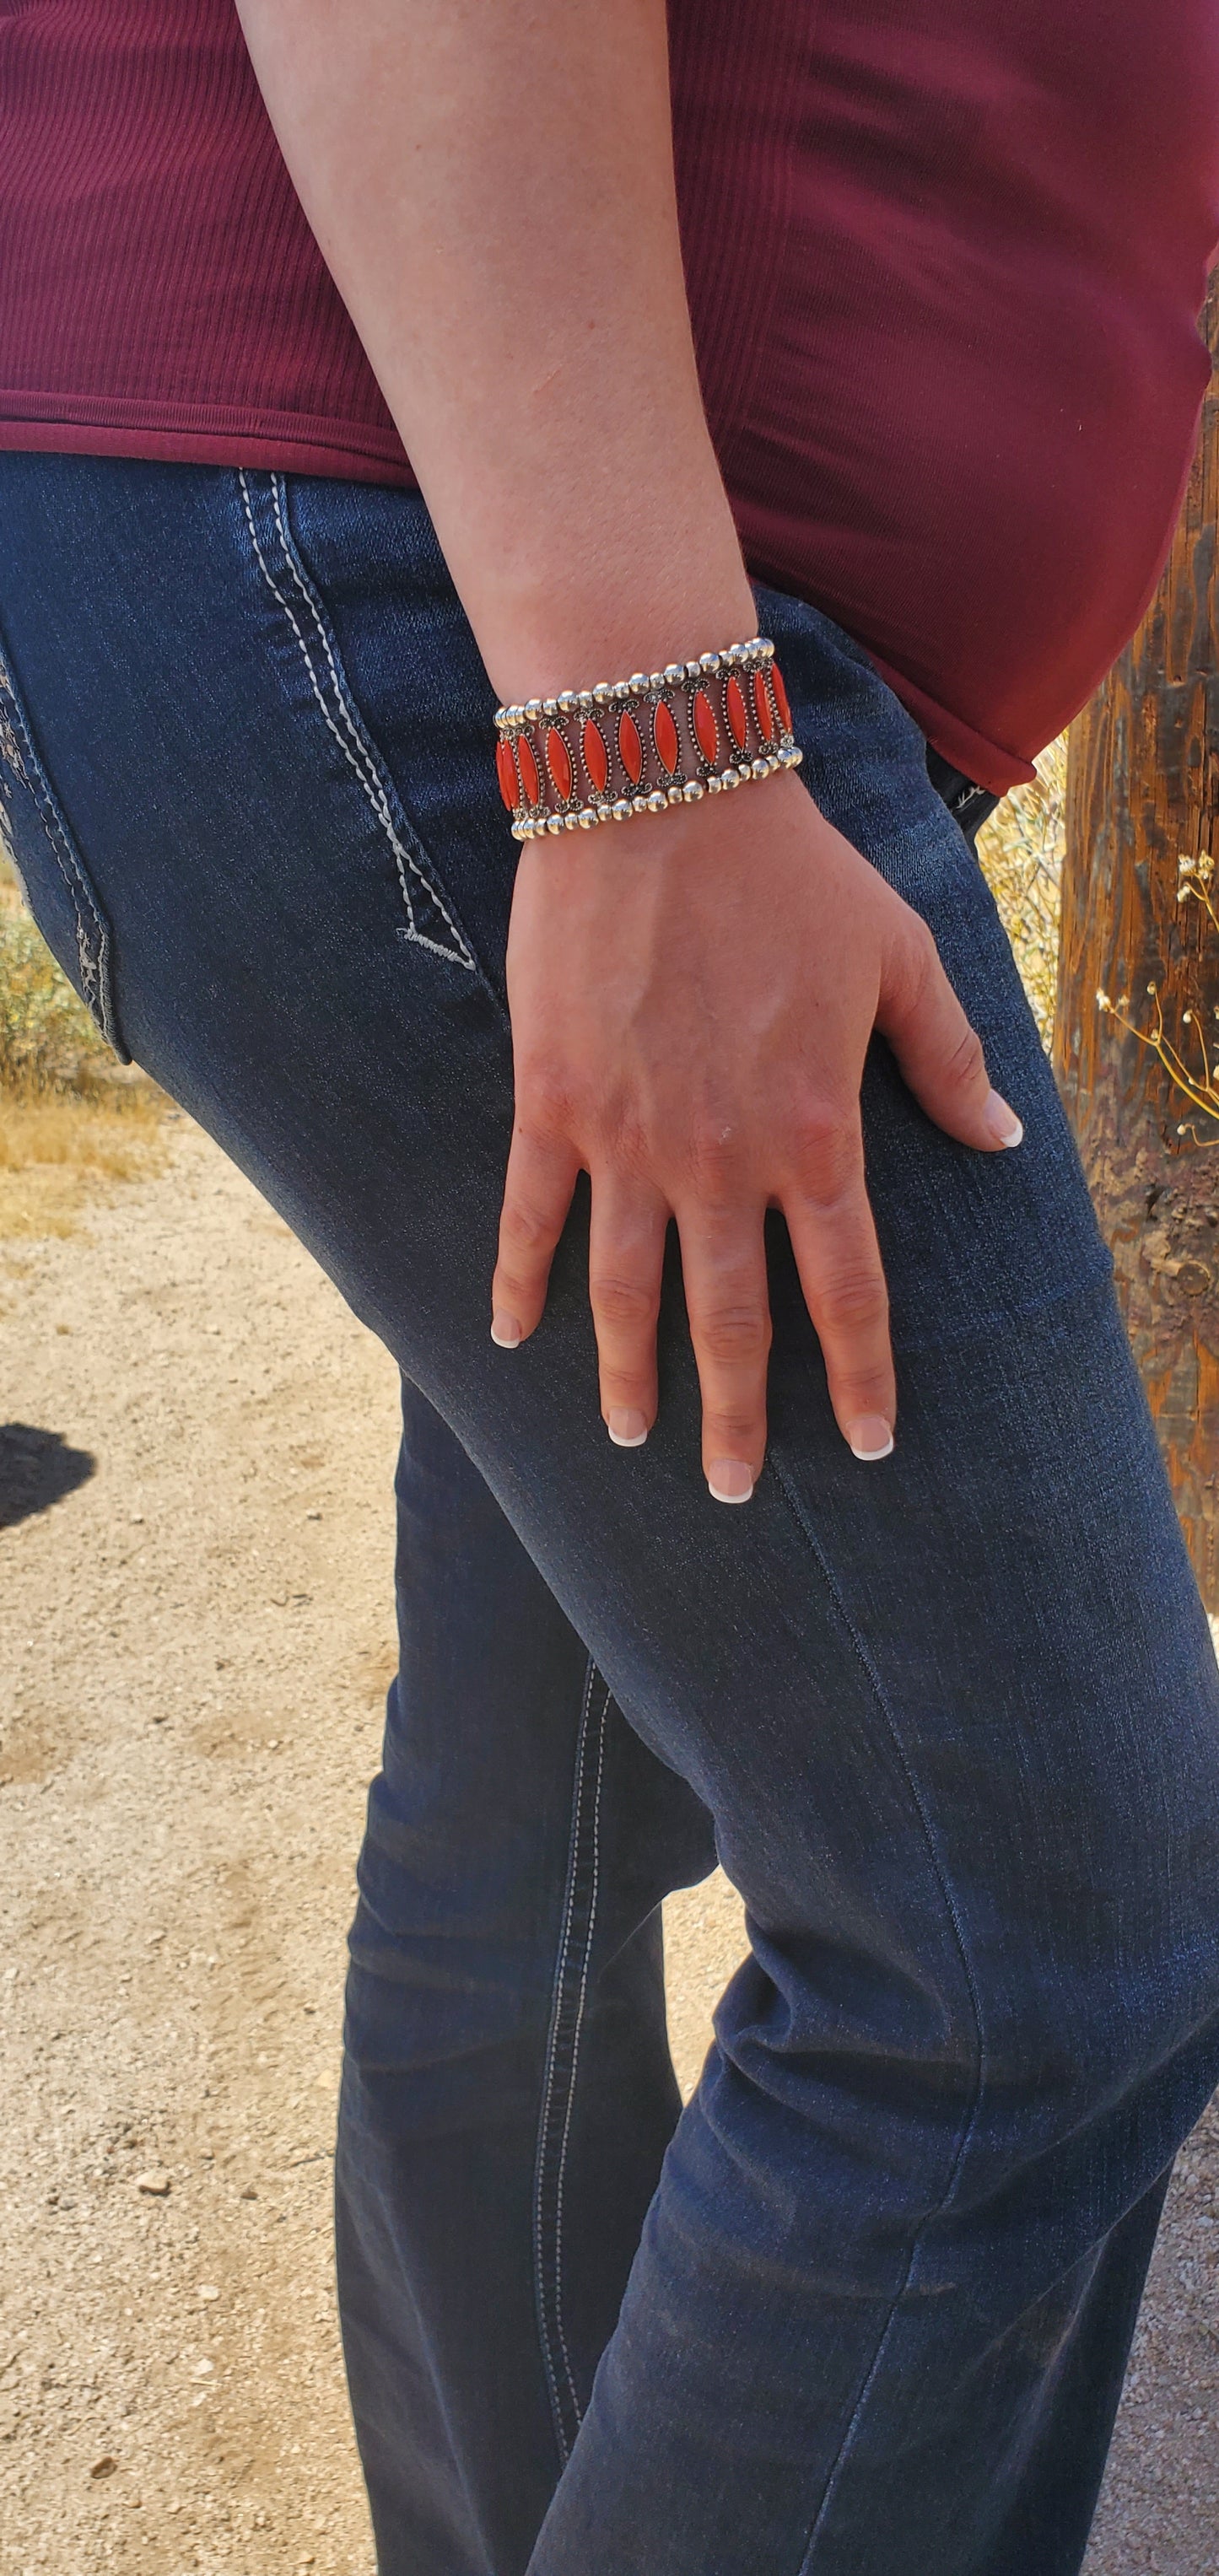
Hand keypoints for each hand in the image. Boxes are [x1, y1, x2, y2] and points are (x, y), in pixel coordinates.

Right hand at [491, 771, 1021, 1499]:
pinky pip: (530, 1214)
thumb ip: (948, 1061)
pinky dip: (518, 1281)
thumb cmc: (794, 874)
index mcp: (816, 1135)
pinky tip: (509, 1336)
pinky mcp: (553, 1103)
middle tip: (728, 1490)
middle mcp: (722, 1161)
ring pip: (627, 1291)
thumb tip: (999, 1140)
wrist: (661, 795)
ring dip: (629, 1375)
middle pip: (730, 1321)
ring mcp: (629, 1141)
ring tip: (631, 1437)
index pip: (847, 1292)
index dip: (857, 1378)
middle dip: (734, 1417)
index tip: (865, 1444)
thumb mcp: (902, 960)